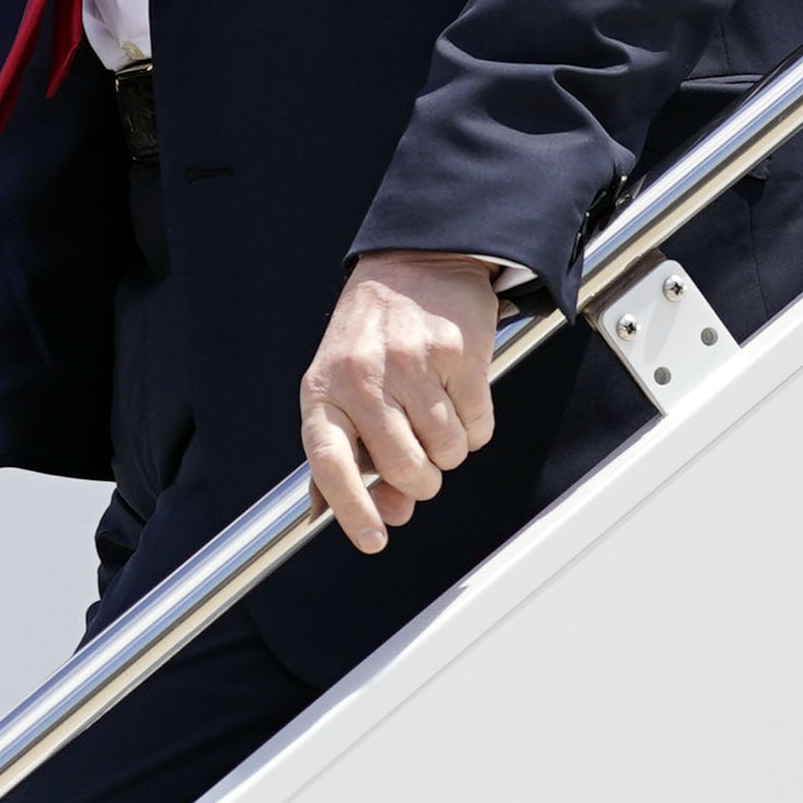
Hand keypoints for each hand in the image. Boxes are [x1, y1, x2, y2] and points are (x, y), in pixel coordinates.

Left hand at [300, 251, 500, 553]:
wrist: (415, 263)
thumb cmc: (370, 335)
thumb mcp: (337, 385)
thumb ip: (345, 453)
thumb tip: (365, 515)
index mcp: (323, 390)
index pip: (329, 462)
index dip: (351, 507)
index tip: (373, 539)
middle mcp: (362, 377)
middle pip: (405, 470)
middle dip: (421, 478)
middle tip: (418, 450)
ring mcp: (411, 365)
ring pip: (448, 455)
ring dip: (449, 447)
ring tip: (432, 406)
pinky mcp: (457, 356)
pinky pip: (479, 429)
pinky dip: (474, 424)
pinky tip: (454, 390)